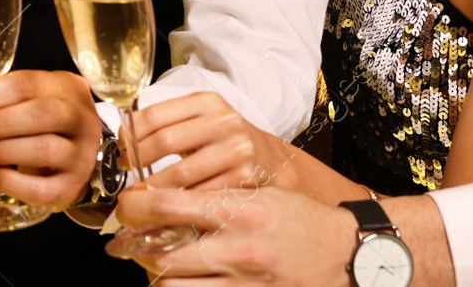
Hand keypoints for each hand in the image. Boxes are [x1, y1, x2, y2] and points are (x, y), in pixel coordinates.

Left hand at [0, 69, 101, 207]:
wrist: (77, 153)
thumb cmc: (47, 120)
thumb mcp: (37, 95)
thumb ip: (8, 94)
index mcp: (68, 88)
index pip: (29, 83)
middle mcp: (82, 120)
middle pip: (43, 114)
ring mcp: (81, 156)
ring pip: (44, 150)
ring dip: (2, 150)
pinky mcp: (71, 187)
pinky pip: (40, 189)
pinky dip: (9, 181)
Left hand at [115, 185, 355, 285]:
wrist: (347, 255)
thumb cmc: (300, 219)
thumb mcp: (258, 194)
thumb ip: (214, 199)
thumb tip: (164, 199)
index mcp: (239, 211)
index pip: (169, 205)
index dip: (135, 206)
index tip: (126, 205)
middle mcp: (237, 249)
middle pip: (162, 253)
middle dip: (135, 248)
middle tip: (125, 240)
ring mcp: (243, 282)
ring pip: (174, 285)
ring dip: (156, 273)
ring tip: (151, 261)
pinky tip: (180, 279)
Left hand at [127, 92, 286, 190]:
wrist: (272, 160)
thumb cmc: (225, 140)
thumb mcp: (202, 120)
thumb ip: (169, 123)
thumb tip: (123, 140)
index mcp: (207, 102)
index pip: (156, 114)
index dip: (131, 133)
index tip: (120, 148)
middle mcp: (224, 122)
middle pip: (165, 141)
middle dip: (138, 160)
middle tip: (126, 174)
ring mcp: (237, 150)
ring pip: (182, 173)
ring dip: (155, 188)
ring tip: (141, 194)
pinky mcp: (245, 177)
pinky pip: (201, 195)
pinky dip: (180, 203)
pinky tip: (168, 208)